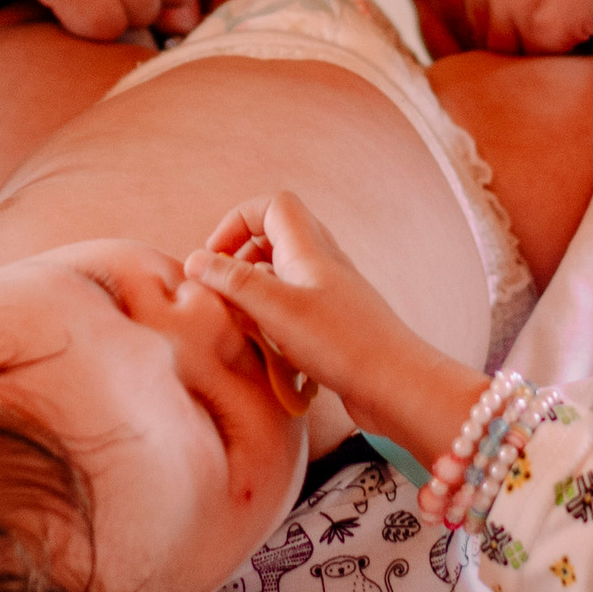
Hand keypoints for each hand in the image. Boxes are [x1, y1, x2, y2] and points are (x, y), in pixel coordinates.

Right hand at [186, 189, 485, 462]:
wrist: (398, 386)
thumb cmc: (340, 343)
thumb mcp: (276, 309)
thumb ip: (234, 282)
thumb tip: (195, 260)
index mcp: (310, 249)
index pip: (272, 205)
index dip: (236, 221)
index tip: (214, 259)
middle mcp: (323, 265)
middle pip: (277, 237)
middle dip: (241, 257)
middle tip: (222, 290)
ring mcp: (332, 295)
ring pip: (285, 275)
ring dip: (256, 291)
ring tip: (241, 321)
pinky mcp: (336, 325)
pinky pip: (297, 307)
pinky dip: (276, 319)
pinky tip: (270, 350)